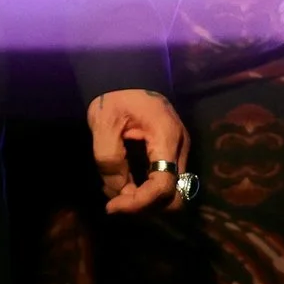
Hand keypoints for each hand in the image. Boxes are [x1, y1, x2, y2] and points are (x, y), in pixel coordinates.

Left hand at [89, 88, 190, 215]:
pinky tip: (125, 187)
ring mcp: (180, 154)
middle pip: (174, 198)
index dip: (139, 204)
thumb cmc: (115, 95)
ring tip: (116, 194)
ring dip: (144, 201)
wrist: (128, 76)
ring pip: (171, 195)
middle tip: (115, 203)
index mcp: (166, 137)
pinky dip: (147, 192)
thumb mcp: (103, 122)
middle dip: (144, 207)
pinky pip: (165, 184)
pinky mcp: (173, 156)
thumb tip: (119, 192)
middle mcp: (180, 149)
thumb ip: (108, 158)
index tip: (112, 207)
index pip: (163, 186)